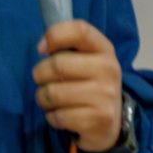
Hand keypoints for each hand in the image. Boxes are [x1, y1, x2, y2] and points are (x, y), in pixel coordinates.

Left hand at [34, 20, 123, 151]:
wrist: (112, 121)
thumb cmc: (89, 83)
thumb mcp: (85, 59)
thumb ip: (65, 46)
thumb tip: (42, 46)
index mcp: (104, 49)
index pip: (80, 30)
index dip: (55, 35)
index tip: (42, 49)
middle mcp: (108, 69)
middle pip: (57, 65)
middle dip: (40, 75)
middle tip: (43, 81)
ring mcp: (105, 96)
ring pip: (53, 93)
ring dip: (43, 98)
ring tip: (52, 100)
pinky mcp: (98, 119)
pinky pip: (58, 116)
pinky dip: (52, 117)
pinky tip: (62, 115)